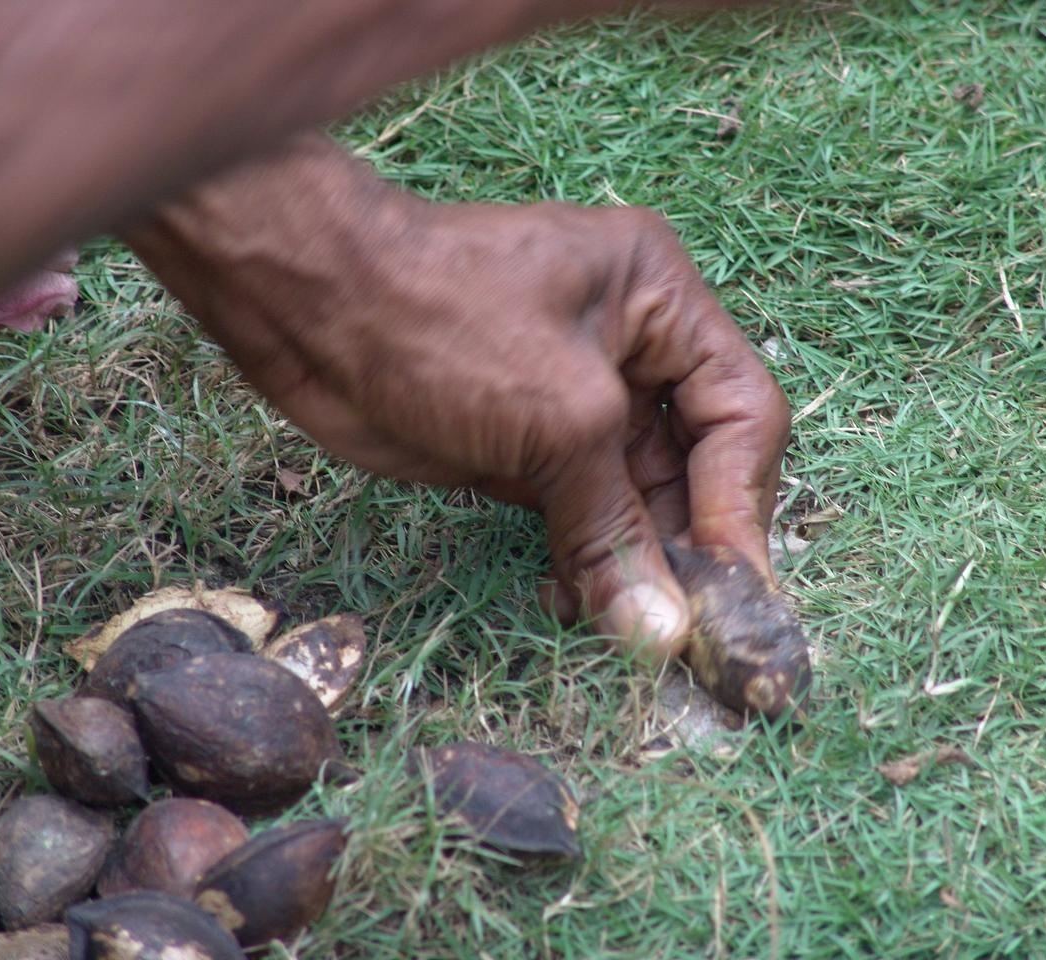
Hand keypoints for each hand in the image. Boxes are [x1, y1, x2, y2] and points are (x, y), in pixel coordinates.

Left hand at [125, 134, 789, 664]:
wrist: (305, 308)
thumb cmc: (442, 325)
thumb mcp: (555, 417)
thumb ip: (613, 526)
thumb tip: (661, 632)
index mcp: (662, 301)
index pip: (740, 412)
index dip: (740, 504)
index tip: (731, 589)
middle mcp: (634, 350)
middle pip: (696, 465)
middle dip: (691, 547)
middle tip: (695, 634)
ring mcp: (578, 402)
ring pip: (637, 501)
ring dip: (637, 568)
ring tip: (634, 632)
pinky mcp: (527, 448)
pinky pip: (581, 519)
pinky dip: (584, 567)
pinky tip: (577, 609)